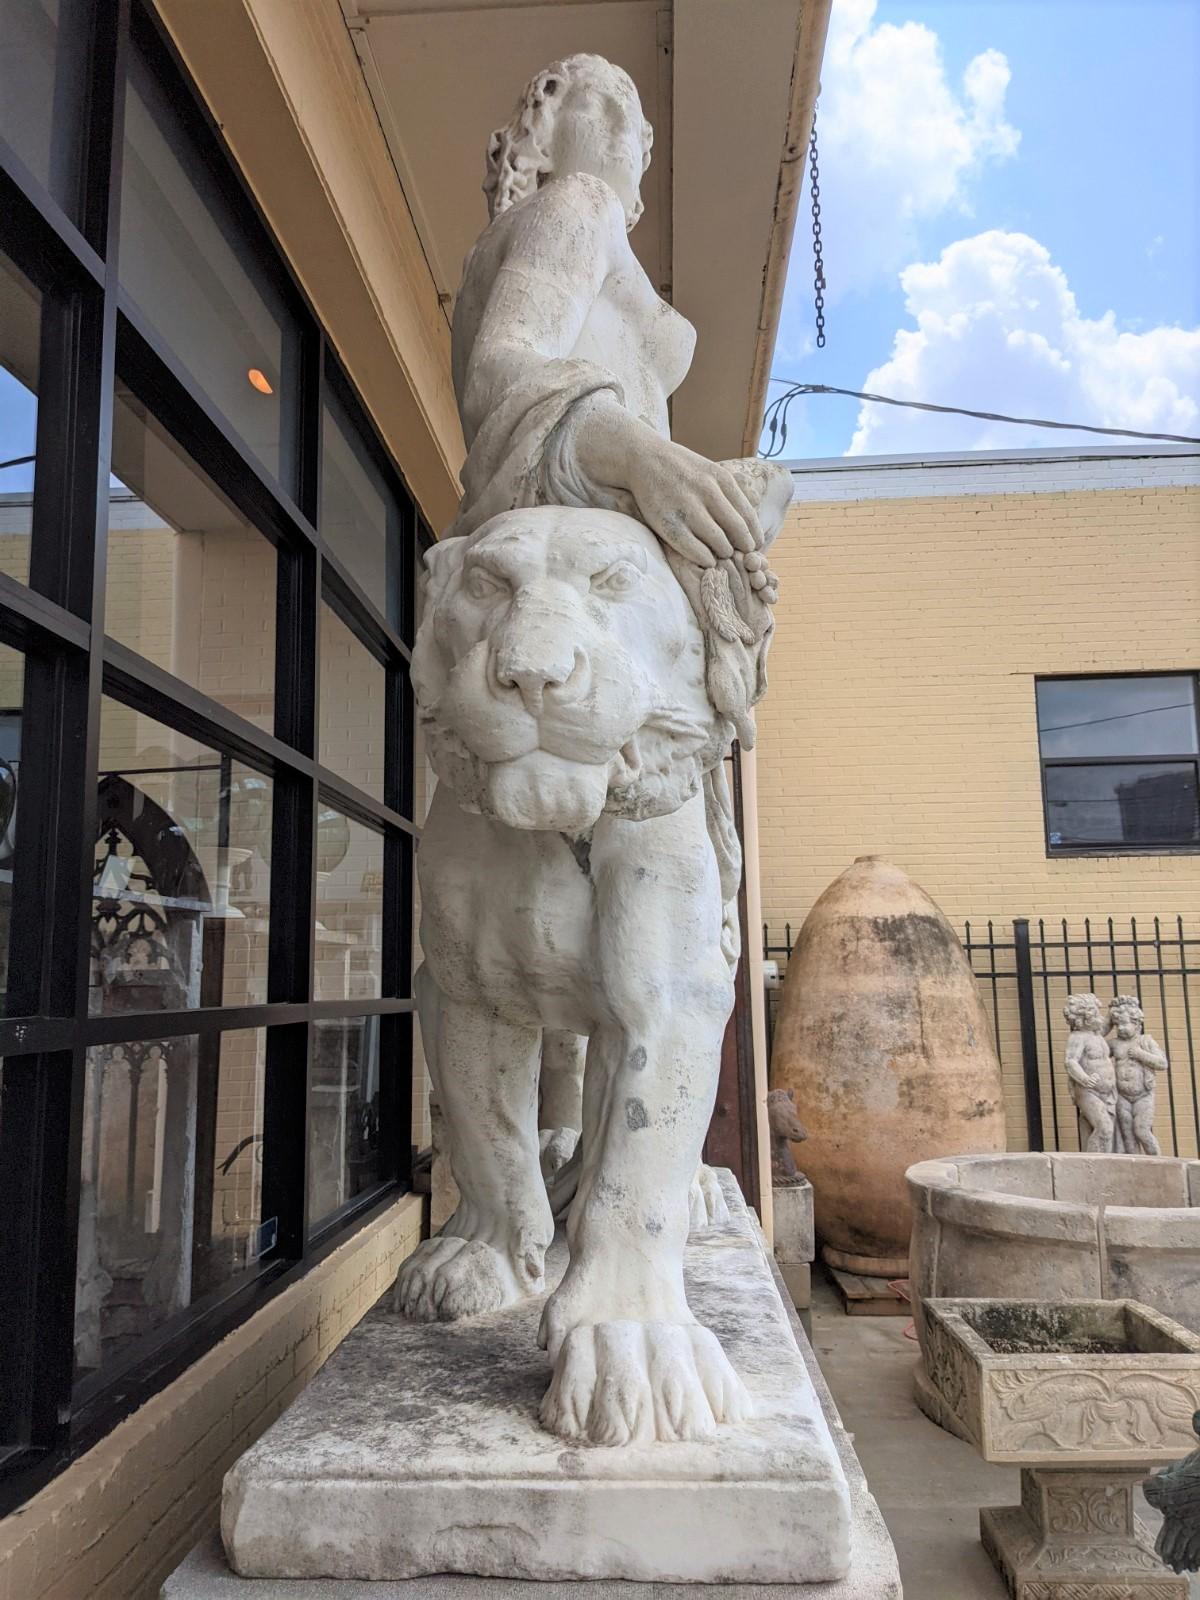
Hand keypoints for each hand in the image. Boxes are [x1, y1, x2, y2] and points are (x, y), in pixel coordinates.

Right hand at [626, 437, 762, 565]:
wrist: (643, 458)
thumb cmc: (680, 468)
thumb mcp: (711, 469)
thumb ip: (732, 488)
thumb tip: (757, 504)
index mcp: (721, 479)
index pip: (748, 514)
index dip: (753, 535)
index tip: (754, 546)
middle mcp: (707, 492)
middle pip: (737, 531)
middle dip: (743, 547)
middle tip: (742, 555)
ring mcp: (687, 508)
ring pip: (719, 542)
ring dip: (724, 553)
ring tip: (722, 554)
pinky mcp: (668, 523)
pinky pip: (694, 549)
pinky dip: (705, 558)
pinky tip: (706, 558)